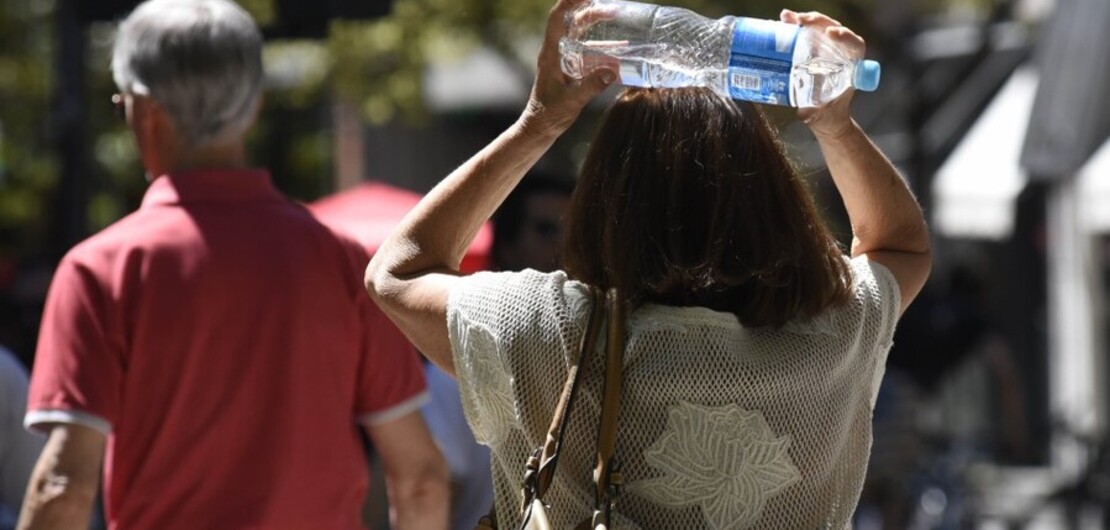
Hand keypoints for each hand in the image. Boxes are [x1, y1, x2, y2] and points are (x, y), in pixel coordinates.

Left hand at [520, 0, 617, 137]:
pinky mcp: (571, 69)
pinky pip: (588, 52)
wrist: (539, 128)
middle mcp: (556, 52)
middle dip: (590, 10)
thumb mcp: (571, 101)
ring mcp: (564, 60)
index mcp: (551, 54)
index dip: (569, 2)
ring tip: (616, 16)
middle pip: (572, 22)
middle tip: (612, 8)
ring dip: (597, 25)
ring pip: (581, 35)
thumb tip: (613, 70)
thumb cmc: (548, 115)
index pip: (558, 19)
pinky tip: (620, 49)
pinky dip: (603, 47)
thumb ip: (591, 86)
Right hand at [780, 9, 863, 139]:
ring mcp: (826, 50)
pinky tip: (782, 21)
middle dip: (818, 22)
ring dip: (804, 20)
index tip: (831, 34)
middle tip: (800, 21)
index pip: (854, 45)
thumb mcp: (820, 116)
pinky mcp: (813, 50)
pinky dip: (795, 25)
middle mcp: (840, 54)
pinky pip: (806, 33)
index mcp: (850, 66)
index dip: (845, 37)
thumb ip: (813, 114)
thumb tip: (803, 112)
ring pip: (820, 28)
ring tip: (786, 17)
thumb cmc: (828, 116)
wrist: (824, 116)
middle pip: (834, 29)